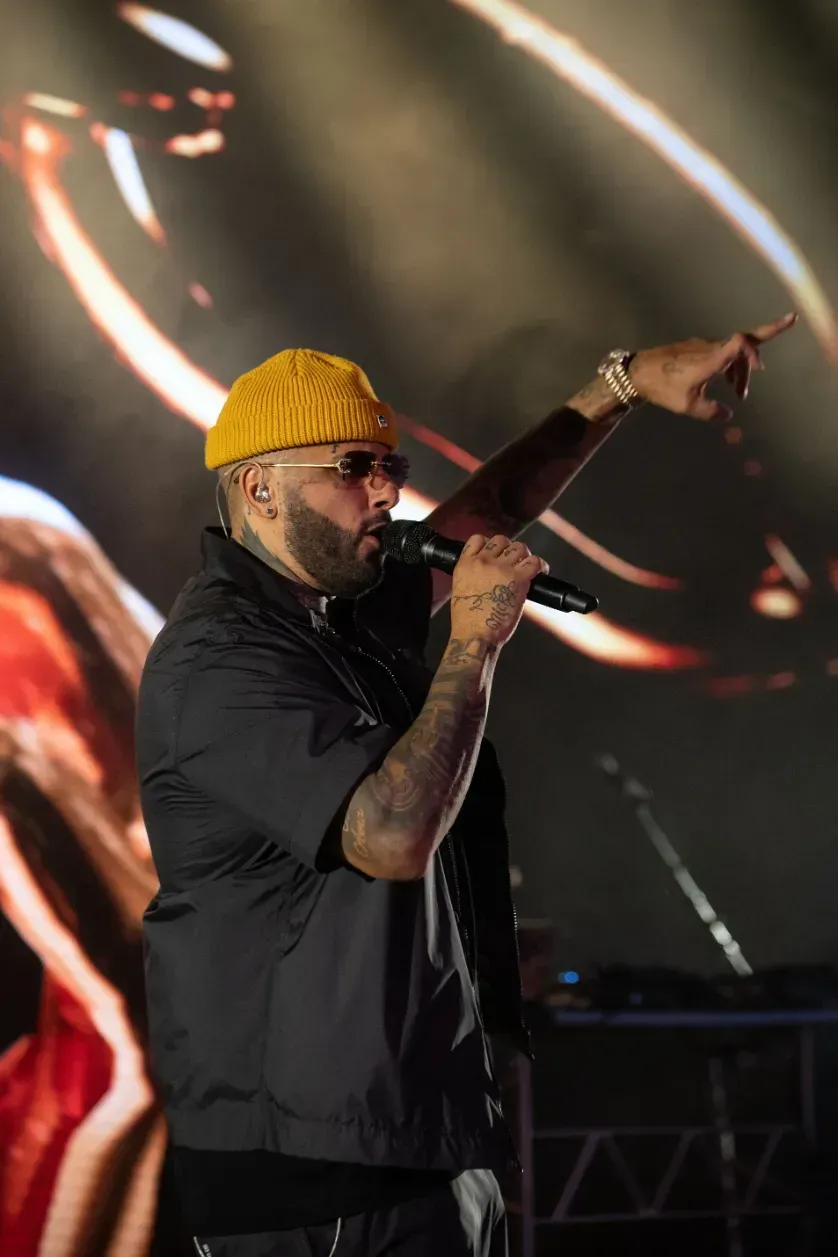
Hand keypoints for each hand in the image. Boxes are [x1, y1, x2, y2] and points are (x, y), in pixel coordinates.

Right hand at [450, 534, 548, 646]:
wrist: (475, 634)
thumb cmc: (467, 621)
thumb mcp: (460, 590)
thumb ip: (472, 576)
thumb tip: (485, 575)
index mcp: (465, 564)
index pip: (478, 539)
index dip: (489, 544)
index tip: (495, 553)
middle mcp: (483, 561)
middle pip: (501, 540)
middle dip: (509, 549)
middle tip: (513, 561)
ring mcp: (502, 568)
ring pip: (519, 547)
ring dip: (524, 556)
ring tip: (527, 566)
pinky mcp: (519, 579)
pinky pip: (534, 562)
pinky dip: (540, 565)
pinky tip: (541, 571)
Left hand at [629, 312, 797, 420]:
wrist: (637, 373)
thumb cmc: (662, 388)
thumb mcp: (688, 405)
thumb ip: (711, 411)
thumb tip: (727, 415)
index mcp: (711, 358)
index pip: (741, 341)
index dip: (760, 342)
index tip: (765, 360)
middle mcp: (710, 347)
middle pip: (742, 346)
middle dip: (752, 363)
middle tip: (749, 387)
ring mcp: (703, 345)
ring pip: (731, 351)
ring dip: (739, 369)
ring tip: (737, 393)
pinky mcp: (696, 348)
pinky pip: (720, 352)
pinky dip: (728, 366)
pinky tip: (724, 382)